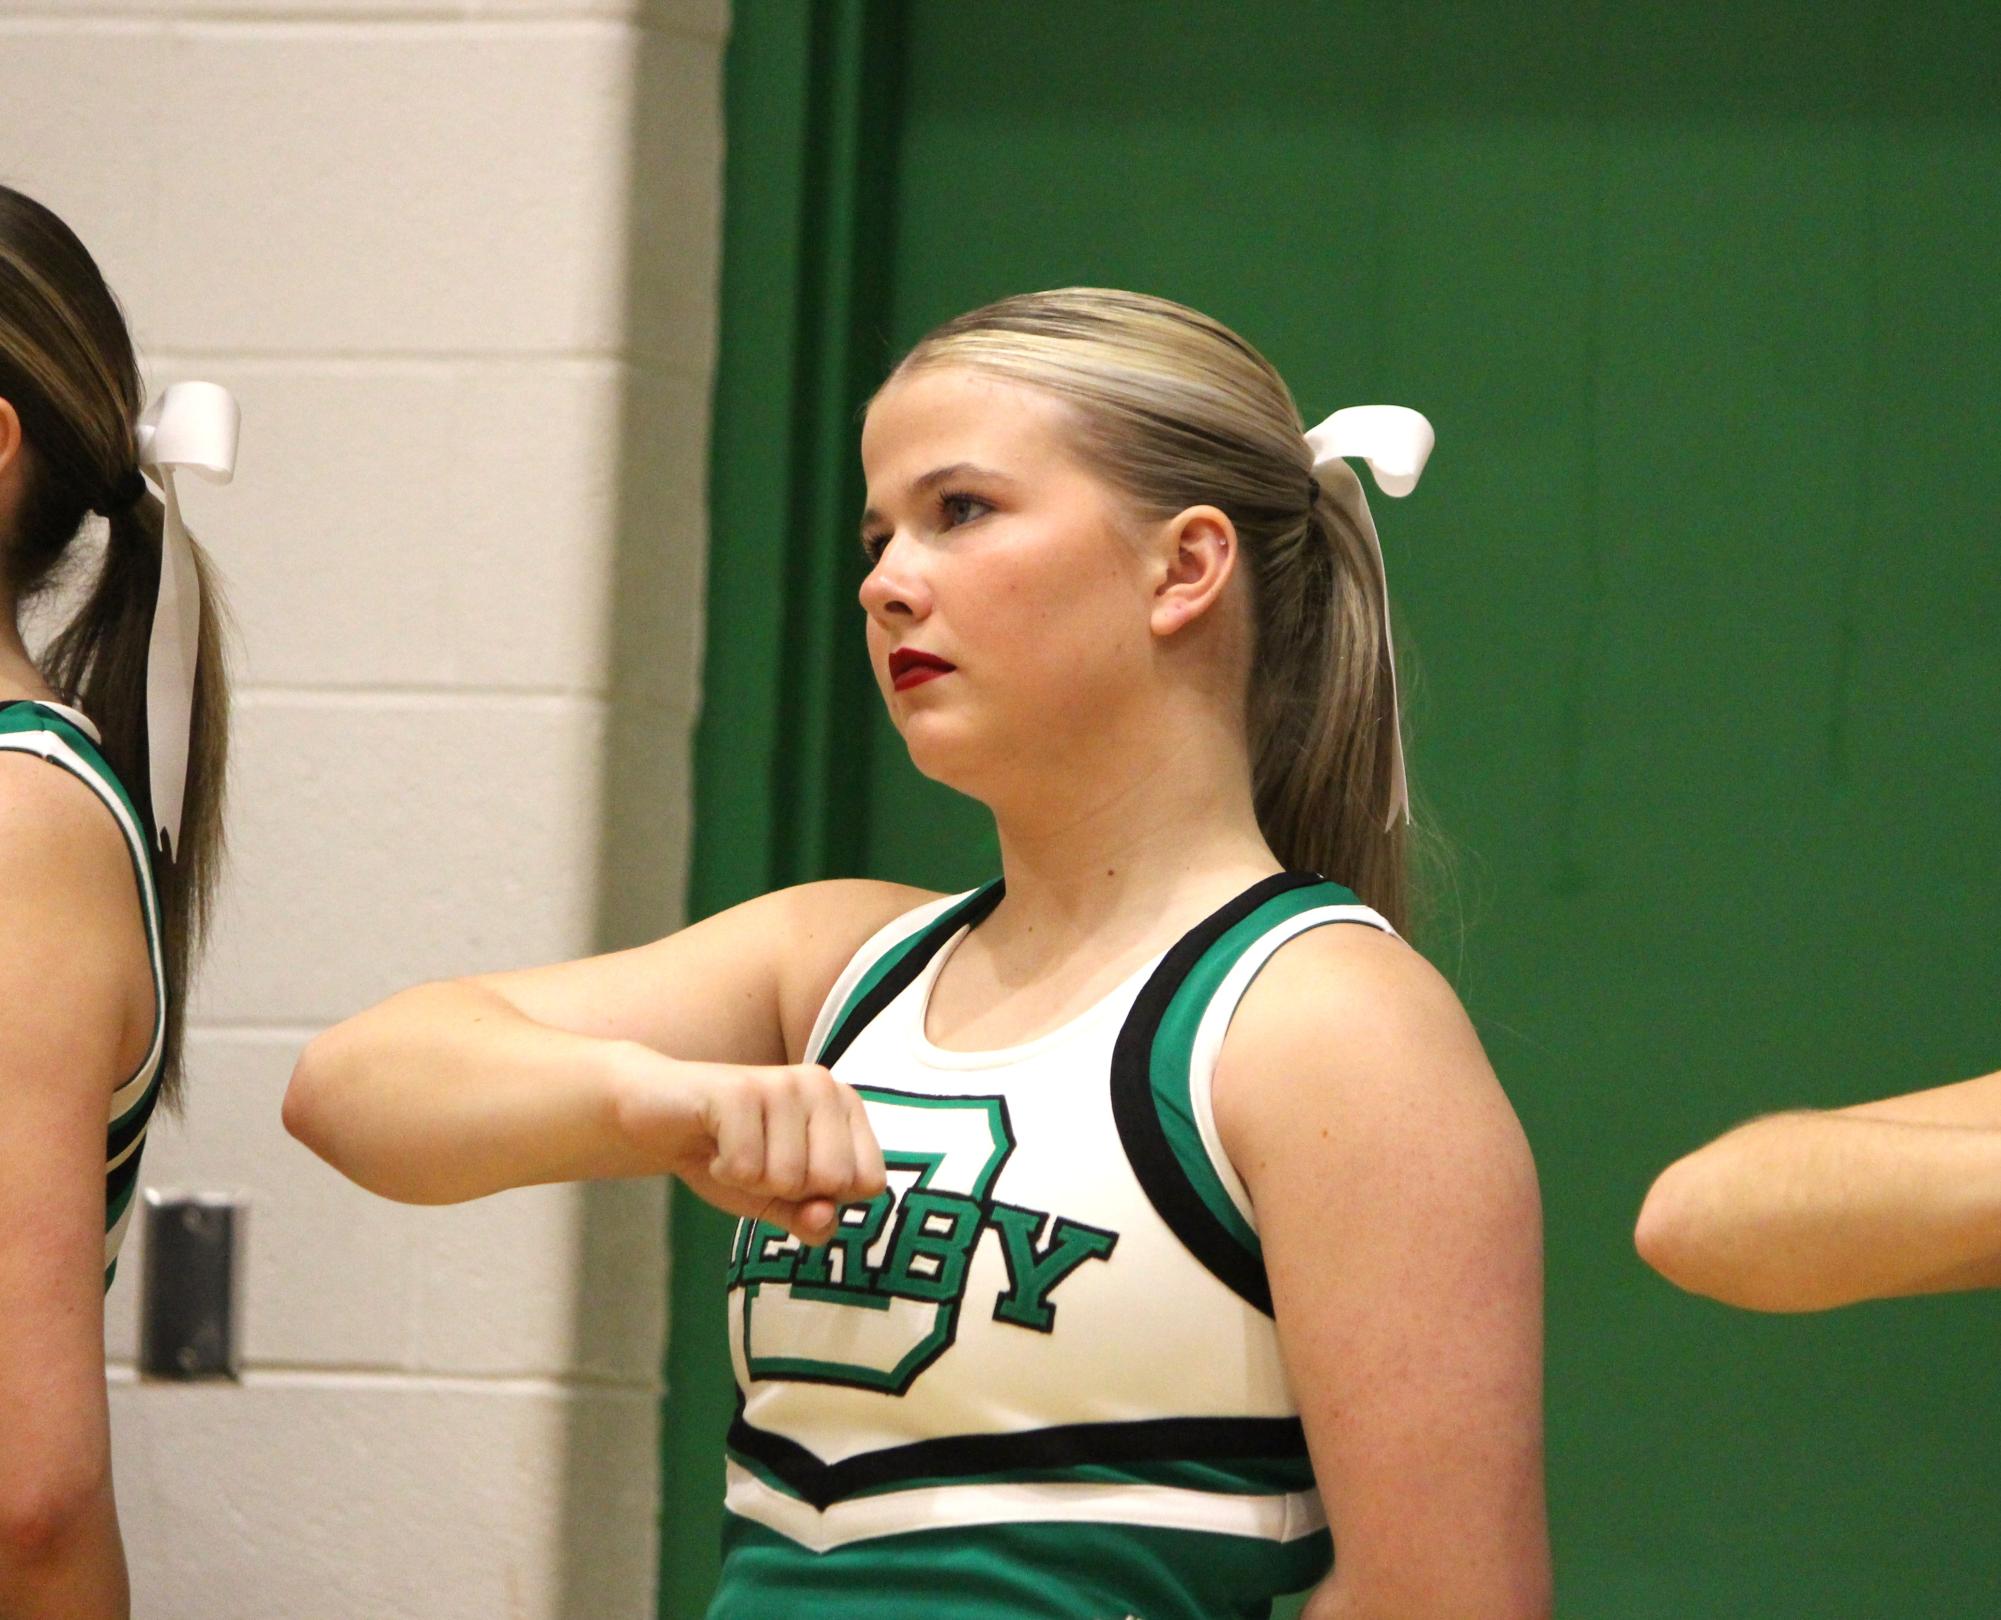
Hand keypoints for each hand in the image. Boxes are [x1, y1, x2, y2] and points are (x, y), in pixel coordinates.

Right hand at [611, 1049, 886, 1242]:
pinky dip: (723, 1172)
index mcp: (846, 1105)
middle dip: (788, 1190)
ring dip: (750, 1181)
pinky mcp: (739, 1090)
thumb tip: (825, 1218)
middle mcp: (822, 1085)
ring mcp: (782, 1082)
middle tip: (758, 1161)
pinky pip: (746, 1169)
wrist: (656, 1117)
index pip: (870, 1182)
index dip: (826, 1198)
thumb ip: (813, 1218)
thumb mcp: (779, 1200)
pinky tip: (713, 1145)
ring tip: (734, 1150)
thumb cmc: (730, 1156)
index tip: (793, 1175)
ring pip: (788, 1178)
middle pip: (833, 1181)